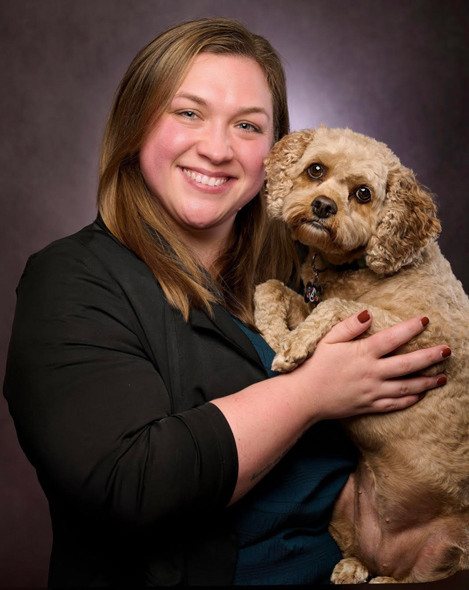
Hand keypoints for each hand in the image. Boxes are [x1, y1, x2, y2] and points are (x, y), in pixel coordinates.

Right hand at [290, 310, 448, 420]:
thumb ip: (349, 326)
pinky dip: (410, 400)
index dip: (410, 328)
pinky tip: (420, 395)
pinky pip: (395, 404)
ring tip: (443, 376)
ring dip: (427, 381)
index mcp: (362, 354)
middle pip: (407, 365)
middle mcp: (372, 373)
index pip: (392, 338)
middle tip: (448, 351)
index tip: (425, 320)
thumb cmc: (313, 365)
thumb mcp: (327, 340)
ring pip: (406, 387)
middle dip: (430, 357)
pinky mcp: (369, 406)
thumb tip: (369, 314)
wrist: (303, 397)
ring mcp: (372, 392)